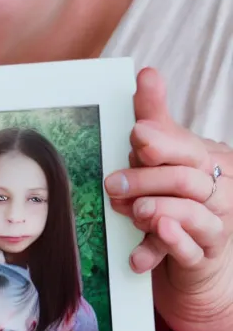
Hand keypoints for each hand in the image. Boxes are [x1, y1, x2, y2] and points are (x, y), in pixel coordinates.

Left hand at [106, 68, 232, 330]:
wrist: (190, 252)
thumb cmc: (172, 192)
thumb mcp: (161, 154)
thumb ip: (154, 116)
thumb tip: (148, 73)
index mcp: (207, 159)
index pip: (188, 147)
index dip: (163, 142)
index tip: (138, 137)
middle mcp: (217, 190)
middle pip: (186, 179)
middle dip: (148, 179)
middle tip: (113, 184)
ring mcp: (214, 225)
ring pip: (192, 214)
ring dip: (157, 211)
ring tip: (133, 211)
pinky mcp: (203, 257)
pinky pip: (190, 253)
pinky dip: (167, 247)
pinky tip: (141, 251)